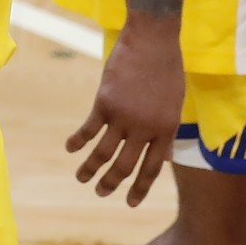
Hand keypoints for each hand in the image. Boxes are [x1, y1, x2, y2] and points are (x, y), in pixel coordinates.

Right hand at [67, 17, 183, 205]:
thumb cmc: (167, 68)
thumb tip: (167, 156)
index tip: (130, 202)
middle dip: (112, 183)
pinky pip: (89, 128)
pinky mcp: (105, 103)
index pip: (152, 168)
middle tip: (101, 193)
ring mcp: (124, 117)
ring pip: (104, 152)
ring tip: (82, 179)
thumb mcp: (176, 103)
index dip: (140, 188)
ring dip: (91, 169)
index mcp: (166, 130)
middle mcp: (145, 129)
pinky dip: (78, 140)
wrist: (152, 41)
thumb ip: (168, 130)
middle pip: (125, 165)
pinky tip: (69, 148)